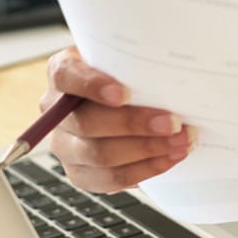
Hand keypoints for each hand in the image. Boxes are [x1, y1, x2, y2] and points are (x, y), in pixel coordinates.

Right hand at [44, 49, 193, 191]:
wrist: (130, 102)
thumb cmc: (130, 74)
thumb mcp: (128, 58)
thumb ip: (137, 61)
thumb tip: (169, 68)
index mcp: (62, 72)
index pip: (66, 76)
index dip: (92, 85)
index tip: (124, 94)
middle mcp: (57, 111)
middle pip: (87, 123)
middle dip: (135, 124)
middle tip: (172, 123)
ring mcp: (65, 145)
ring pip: (101, 155)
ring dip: (147, 150)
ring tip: (180, 142)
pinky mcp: (80, 173)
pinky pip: (110, 179)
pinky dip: (145, 169)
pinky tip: (169, 158)